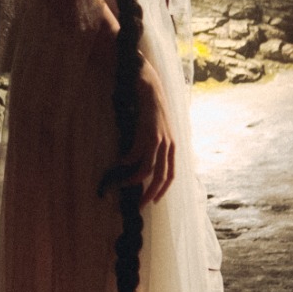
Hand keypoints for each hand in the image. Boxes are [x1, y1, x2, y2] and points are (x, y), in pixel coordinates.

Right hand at [125, 64, 175, 203]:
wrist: (149, 86)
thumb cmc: (150, 108)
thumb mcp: (156, 129)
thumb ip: (154, 145)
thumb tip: (143, 161)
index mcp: (172, 146)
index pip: (171, 175)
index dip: (162, 190)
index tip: (153, 202)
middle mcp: (169, 145)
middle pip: (161, 176)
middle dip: (150, 193)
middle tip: (139, 205)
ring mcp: (159, 139)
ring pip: (149, 168)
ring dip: (135, 178)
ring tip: (124, 182)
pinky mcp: (148, 132)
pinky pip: (136, 153)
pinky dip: (127, 161)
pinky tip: (120, 162)